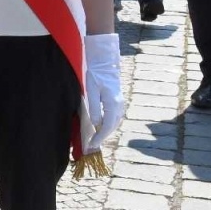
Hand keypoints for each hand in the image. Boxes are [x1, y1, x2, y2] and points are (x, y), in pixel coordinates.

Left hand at [83, 32, 124, 150]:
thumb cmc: (95, 74)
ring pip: (113, 123)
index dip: (100, 138)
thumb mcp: (91, 90)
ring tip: (94, 141)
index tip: (92, 146)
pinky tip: (100, 129)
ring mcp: (120, 103)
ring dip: (105, 133)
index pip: (107, 126)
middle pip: (112, 127)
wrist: (104, 62)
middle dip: (102, 138)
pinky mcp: (117, 101)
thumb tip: (97, 124)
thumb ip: (94, 107)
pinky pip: (113, 118)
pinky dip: (107, 126)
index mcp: (113, 103)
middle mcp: (119, 105)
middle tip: (91, 147)